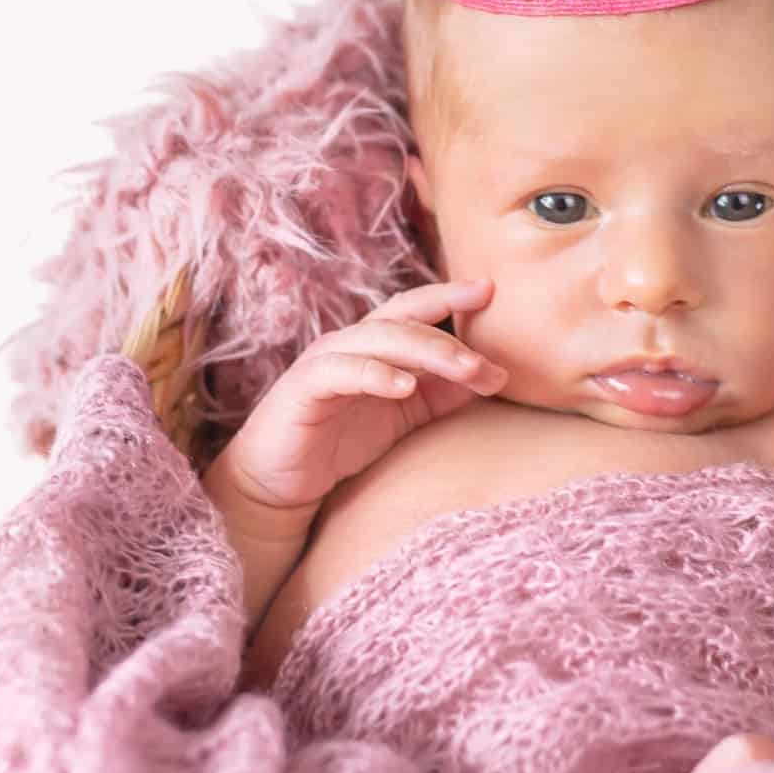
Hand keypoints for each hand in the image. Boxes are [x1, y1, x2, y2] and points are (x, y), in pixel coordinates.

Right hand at [213, 277, 505, 514]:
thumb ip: (443, 393)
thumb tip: (494, 375)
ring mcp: (325, 361)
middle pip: (405, 320)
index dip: (450, 296)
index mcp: (374, 344)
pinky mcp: (304, 388)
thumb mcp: (405, 414)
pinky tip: (405, 386)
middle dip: (450, 333)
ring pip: (381, 340)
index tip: (492, 291)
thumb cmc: (342, 441)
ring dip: (428, 352)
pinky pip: (343, 372)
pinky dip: (376, 374)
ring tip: (467, 370)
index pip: (416, 309)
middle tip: (489, 360)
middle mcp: (350, 342)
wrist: (279, 481)